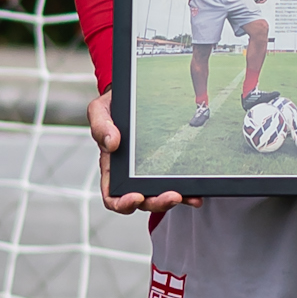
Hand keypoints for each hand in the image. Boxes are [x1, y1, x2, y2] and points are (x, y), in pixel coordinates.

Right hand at [87, 95, 194, 219]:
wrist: (135, 95)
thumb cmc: (114, 107)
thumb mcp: (100, 111)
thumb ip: (100, 126)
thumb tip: (111, 143)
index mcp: (111, 167)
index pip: (112, 196)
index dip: (123, 203)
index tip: (136, 197)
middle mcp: (131, 175)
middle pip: (142, 200)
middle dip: (157, 202)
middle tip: (172, 195)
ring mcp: (149, 172)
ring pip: (161, 196)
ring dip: (175, 200)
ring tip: (187, 196)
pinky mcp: (166, 166)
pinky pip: (176, 183)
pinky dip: (187, 191)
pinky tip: (196, 192)